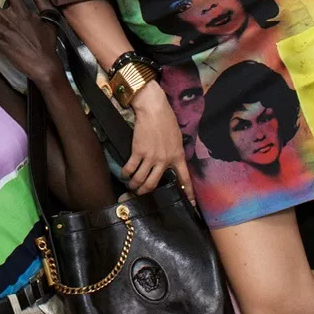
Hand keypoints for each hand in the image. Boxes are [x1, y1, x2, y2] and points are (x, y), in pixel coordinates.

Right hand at [120, 80, 192, 195]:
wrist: (153, 109)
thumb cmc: (166, 119)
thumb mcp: (177, 138)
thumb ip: (175, 152)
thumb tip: (171, 161)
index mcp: (177, 156)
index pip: (185, 178)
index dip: (187, 193)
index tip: (190, 204)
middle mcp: (164, 160)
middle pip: (154, 184)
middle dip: (146, 192)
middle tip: (141, 194)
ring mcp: (151, 157)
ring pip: (141, 179)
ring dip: (134, 185)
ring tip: (130, 186)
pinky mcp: (138, 151)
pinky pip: (130, 168)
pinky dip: (125, 173)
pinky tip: (124, 174)